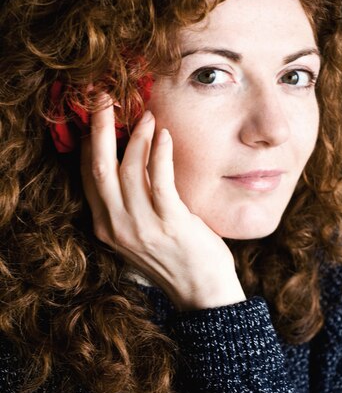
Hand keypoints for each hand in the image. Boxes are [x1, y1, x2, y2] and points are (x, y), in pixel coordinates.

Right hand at [80, 97, 245, 309]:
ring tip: (147, 117)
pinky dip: (160, 153)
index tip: (94, 116)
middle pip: (100, 167)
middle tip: (104, 98)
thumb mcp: (141, 234)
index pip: (89, 177)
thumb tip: (133, 162)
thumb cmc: (175, 259)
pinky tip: (164, 136)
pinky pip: (160, 179)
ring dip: (137, 137)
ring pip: (129, 169)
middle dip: (99, 128)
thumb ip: (130, 205)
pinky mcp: (170, 223)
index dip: (89, 144)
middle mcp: (117, 227)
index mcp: (106, 227)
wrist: (201, 293)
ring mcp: (142, 227)